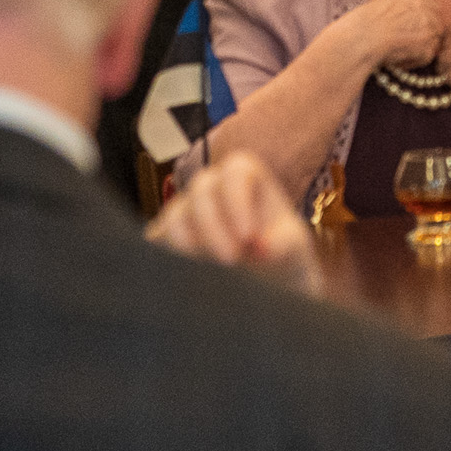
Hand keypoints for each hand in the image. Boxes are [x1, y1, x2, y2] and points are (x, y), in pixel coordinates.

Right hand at [146, 153, 318, 287]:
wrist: (265, 278)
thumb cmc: (280, 251)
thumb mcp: (293, 249)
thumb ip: (282, 245)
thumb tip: (260, 250)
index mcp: (244, 175)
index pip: (234, 172)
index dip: (238, 202)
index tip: (248, 237)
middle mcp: (210, 185)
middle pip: (200, 192)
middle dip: (214, 228)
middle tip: (232, 260)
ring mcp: (184, 208)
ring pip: (173, 217)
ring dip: (190, 245)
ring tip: (211, 269)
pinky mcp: (166, 235)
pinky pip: (158, 240)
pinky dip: (169, 256)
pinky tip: (191, 274)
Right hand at [333, 0, 450, 75]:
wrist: (353, 43)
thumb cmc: (354, 32)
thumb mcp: (375, 12)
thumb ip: (395, 15)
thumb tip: (408, 27)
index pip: (430, 5)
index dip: (427, 21)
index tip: (418, 33)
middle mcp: (417, 5)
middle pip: (437, 22)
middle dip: (428, 37)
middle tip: (413, 50)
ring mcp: (423, 22)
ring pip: (433, 41)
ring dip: (418, 51)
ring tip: (397, 57)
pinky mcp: (424, 42)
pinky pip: (427, 57)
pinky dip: (413, 63)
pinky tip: (396, 63)